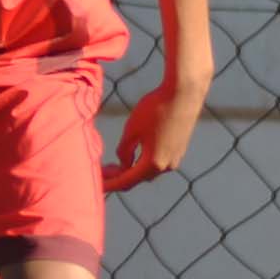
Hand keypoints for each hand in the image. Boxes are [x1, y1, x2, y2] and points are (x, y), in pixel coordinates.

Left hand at [103, 74, 206, 192]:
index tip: (95, 186)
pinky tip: (133, 154)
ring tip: (114, 164)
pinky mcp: (179, 149)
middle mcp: (167, 166)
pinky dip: (143, 162)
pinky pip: (158, 162)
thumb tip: (123, 163)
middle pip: (137, 178)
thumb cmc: (155, 109)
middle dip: (119, 177)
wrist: (184, 93)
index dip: (109, 185)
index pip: (125, 182)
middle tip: (102, 170)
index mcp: (153, 163)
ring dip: (131, 170)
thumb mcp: (132, 130)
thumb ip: (124, 151)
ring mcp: (176, 158)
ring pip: (148, 171)